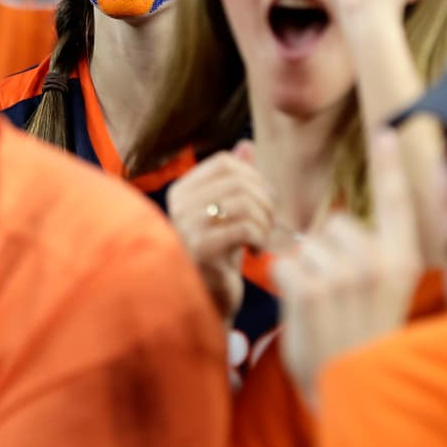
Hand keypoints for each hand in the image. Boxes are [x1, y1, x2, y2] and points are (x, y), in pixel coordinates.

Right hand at [167, 141, 273, 321]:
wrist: (209, 301)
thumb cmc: (220, 255)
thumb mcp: (228, 213)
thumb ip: (235, 180)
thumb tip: (246, 145)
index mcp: (182, 190)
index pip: (225, 163)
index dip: (254, 177)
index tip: (263, 200)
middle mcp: (179, 204)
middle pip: (238, 182)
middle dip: (265, 202)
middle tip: (268, 224)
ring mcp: (187, 227)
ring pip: (244, 203)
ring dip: (264, 222)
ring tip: (261, 238)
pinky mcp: (201, 251)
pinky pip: (244, 228)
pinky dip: (260, 239)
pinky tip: (255, 252)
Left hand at [272, 128, 423, 402]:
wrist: (354, 394)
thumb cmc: (362, 341)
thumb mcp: (381, 295)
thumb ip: (368, 256)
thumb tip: (332, 225)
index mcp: (402, 261)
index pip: (397, 201)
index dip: (390, 164)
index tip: (387, 128)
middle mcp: (378, 261)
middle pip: (333, 222)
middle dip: (325, 251)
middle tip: (337, 297)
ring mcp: (344, 274)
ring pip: (305, 243)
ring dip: (304, 270)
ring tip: (323, 308)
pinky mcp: (310, 288)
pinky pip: (283, 263)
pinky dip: (284, 284)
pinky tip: (304, 311)